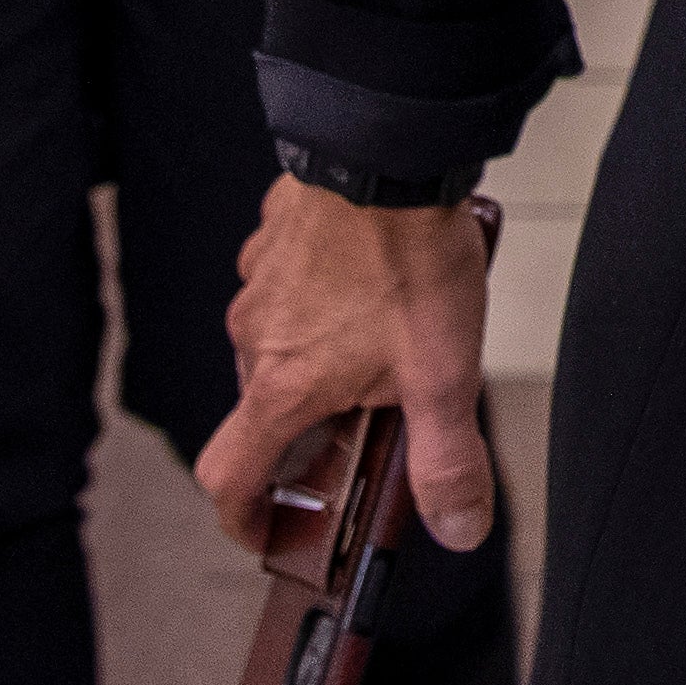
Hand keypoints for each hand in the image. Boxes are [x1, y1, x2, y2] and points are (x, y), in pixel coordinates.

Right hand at [200, 181, 503, 552]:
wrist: (390, 152)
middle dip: (312, 428)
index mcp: (282, 386)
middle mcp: (254, 337)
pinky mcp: (274, 239)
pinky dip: (323, 301)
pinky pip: (290, 288)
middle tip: (371, 421)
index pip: (228, 477)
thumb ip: (447, 460)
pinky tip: (376, 283)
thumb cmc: (408, 255)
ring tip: (391, 339)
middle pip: (265, 410)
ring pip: (279, 345)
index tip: (270, 532)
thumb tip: (457, 525)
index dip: (244, 518)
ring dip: (322, 358)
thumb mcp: (443, 375)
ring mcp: (259, 284)